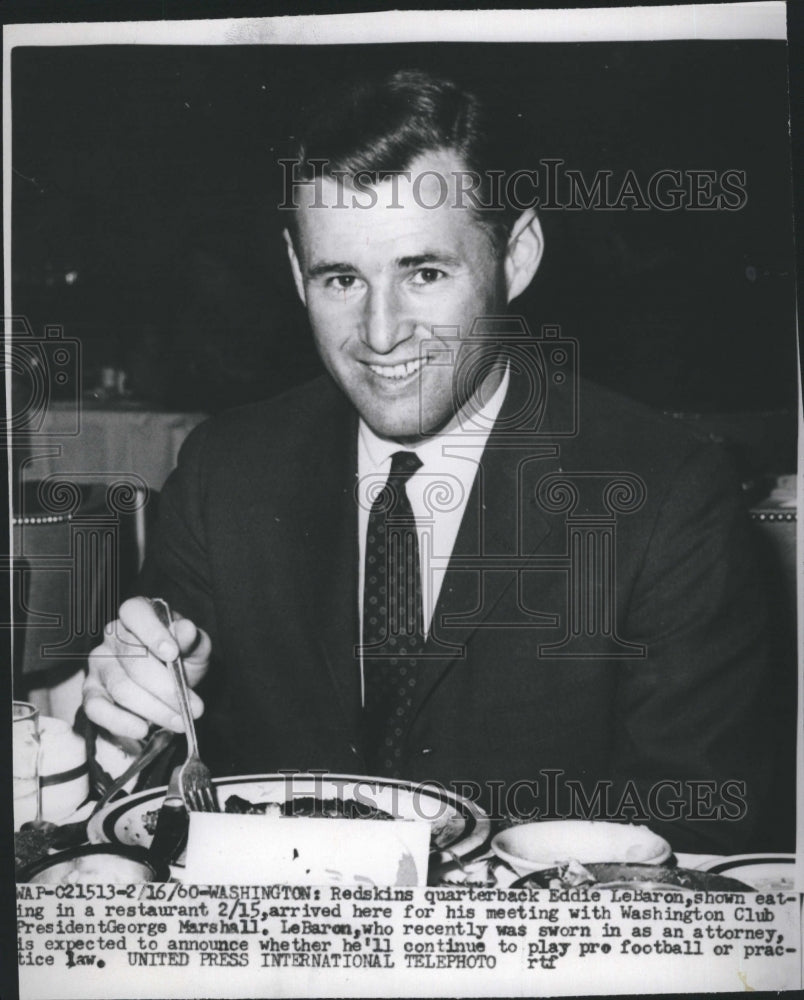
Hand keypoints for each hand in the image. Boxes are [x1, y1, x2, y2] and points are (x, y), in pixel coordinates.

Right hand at [83, 596, 211, 740]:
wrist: (166, 689)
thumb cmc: (180, 661)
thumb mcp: (194, 649)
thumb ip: (192, 640)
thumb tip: (187, 630)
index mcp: (137, 614)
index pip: (135, 612)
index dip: (153, 632)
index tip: (173, 654)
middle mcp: (112, 635)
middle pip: (133, 659)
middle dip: (166, 687)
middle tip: (192, 707)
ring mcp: (98, 664)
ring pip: (121, 687)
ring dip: (153, 709)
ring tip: (179, 721)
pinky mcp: (90, 692)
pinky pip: (96, 708)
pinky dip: (121, 722)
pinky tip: (143, 729)